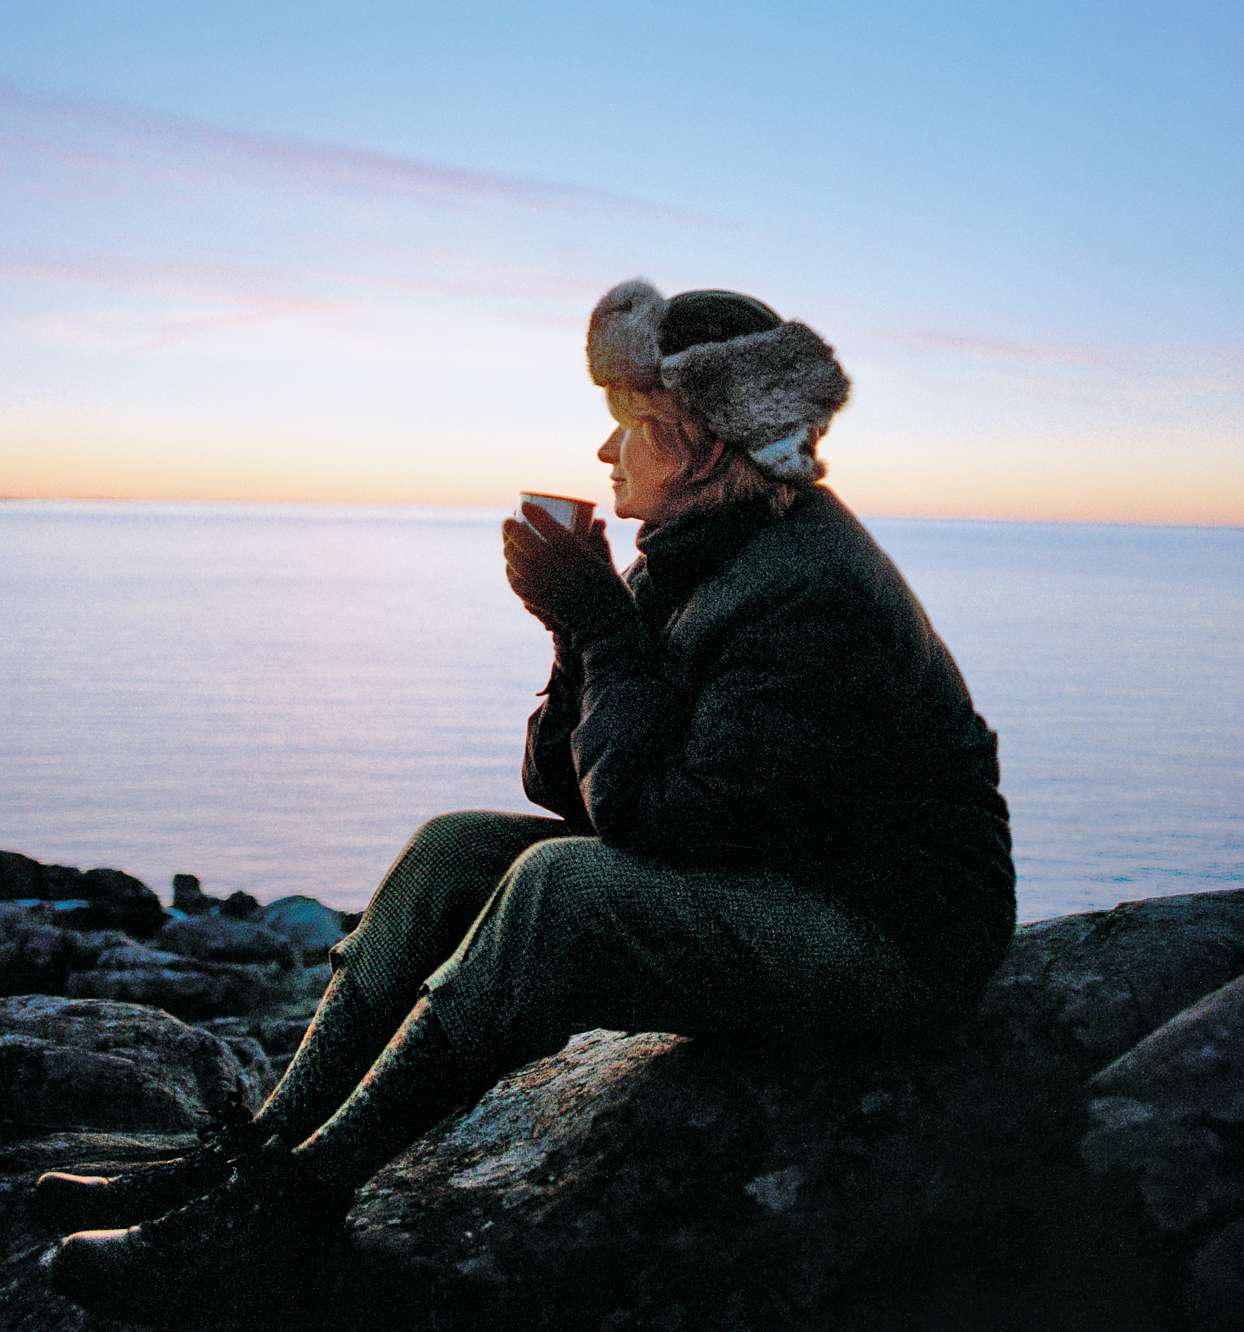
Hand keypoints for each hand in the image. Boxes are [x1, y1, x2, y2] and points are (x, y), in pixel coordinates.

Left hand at [502, 504, 635, 647]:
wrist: (605, 623)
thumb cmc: (609, 589)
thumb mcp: (604, 560)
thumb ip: (598, 540)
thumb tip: (598, 521)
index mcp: (569, 546)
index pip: (540, 519)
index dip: (528, 510)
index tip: (524, 506)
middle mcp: (550, 560)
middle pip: (519, 535)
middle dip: (509, 526)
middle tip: (509, 522)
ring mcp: (539, 580)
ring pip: (512, 558)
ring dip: (507, 547)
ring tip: (508, 544)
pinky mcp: (534, 598)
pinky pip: (515, 580)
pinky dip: (511, 572)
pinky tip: (511, 568)